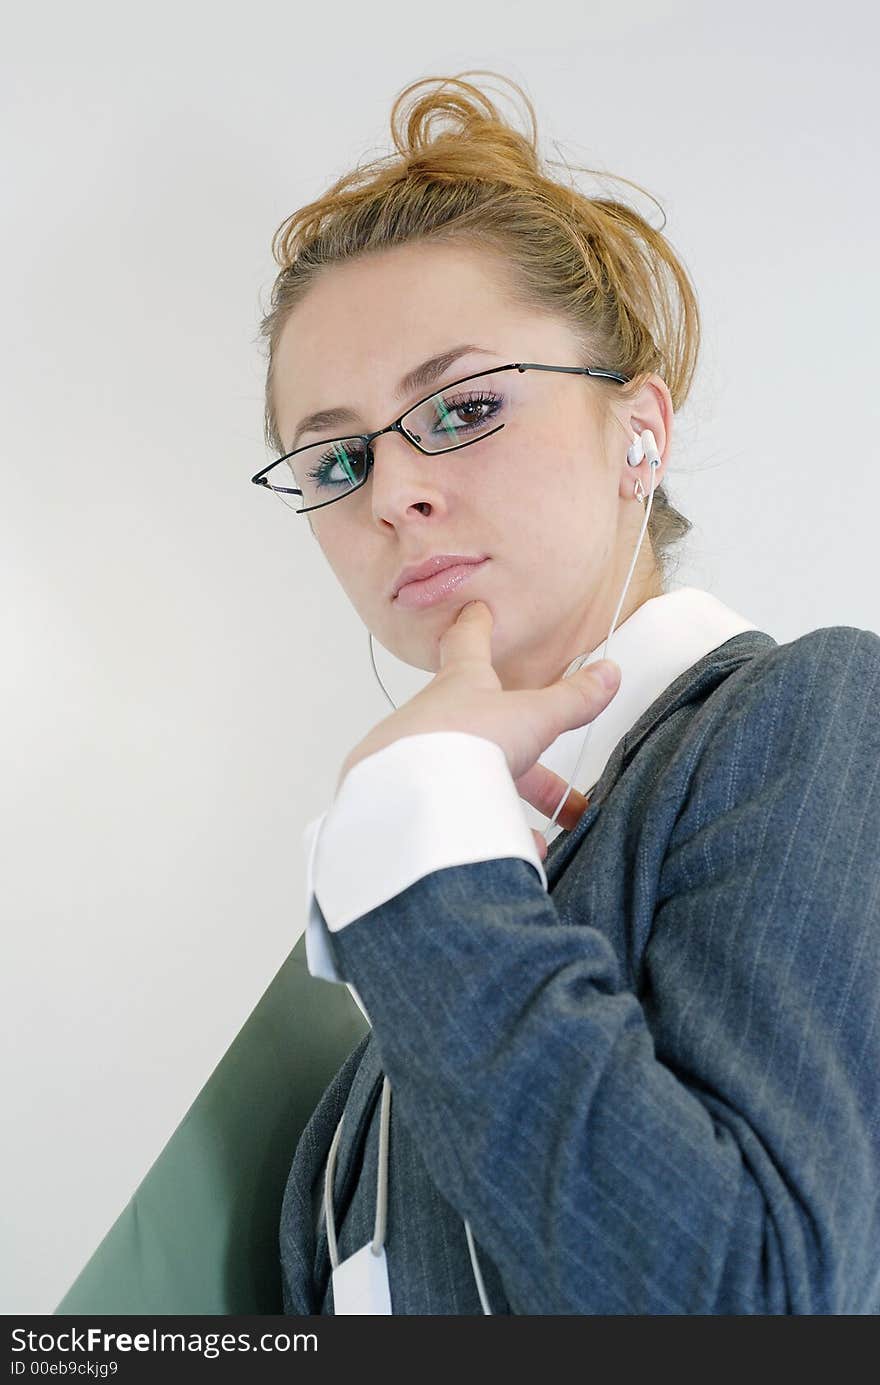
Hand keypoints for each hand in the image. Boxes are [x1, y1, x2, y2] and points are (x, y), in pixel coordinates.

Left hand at [338, 601, 620, 858]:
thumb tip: (608, 673)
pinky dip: (485, 829)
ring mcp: (414, 759)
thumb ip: (570, 700)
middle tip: (555, 787)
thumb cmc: (461, 740)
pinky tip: (510, 851)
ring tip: (539, 832)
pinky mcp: (405, 799)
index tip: (476, 612)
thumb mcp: (531, 718)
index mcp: (460, 684)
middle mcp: (432, 717)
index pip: (468, 644)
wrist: (406, 798)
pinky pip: (450, 812)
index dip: (475, 627)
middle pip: (483, 731)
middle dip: (525, 761)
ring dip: (505, 800)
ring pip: (468, 774)